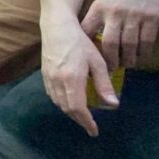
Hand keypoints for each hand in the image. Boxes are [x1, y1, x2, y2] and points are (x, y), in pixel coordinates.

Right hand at [41, 19, 117, 136]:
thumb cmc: (80, 42)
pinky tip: (69, 100)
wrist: (57, 27)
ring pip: (58, 103)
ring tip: (81, 114)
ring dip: (70, 112)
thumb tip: (113, 105)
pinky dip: (62, 103)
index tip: (94, 131)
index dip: (86, 122)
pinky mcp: (44, 75)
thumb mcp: (97, 62)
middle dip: (79, 119)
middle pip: (67, 109)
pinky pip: (52, 95)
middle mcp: (57, 82)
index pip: (78, 108)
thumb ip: (104, 84)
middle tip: (90, 124)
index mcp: (72, 79)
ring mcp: (48, 79)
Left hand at [81, 0, 158, 68]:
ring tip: (128, 64)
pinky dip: (144, 52)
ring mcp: (135, 15)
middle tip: (111, 69)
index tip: (87, 59)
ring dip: (129, 59)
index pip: (87, 31)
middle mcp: (115, 12)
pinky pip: (147, 41)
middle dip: (110, 60)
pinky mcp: (152, 17)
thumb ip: (98, 16)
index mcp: (99, 7)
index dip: (86, 48)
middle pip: (110, 43)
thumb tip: (88, 37)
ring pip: (130, 45)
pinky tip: (142, 56)